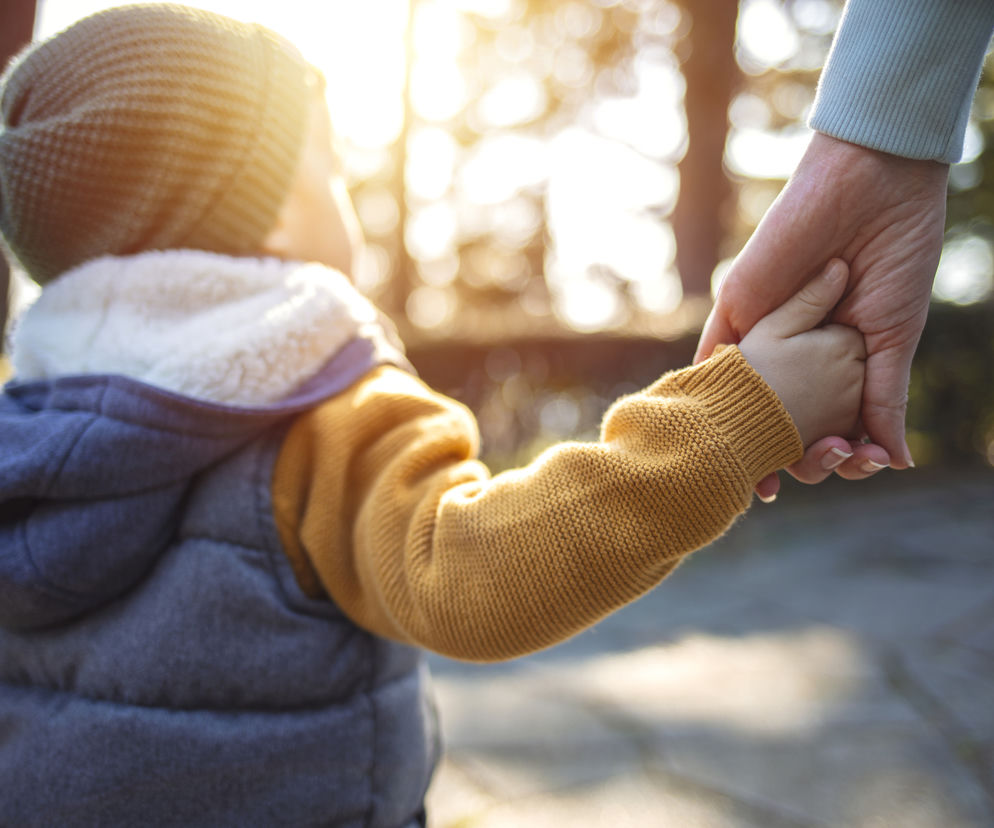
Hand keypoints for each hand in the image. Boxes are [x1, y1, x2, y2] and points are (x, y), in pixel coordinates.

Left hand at [697, 132, 948, 471]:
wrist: (872, 188)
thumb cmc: (895, 256)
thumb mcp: (893, 337)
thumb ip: (884, 398)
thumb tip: (895, 462)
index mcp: (835, 360)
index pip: (828, 421)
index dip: (836, 452)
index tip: (854, 465)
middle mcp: (795, 353)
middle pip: (783, 419)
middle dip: (795, 455)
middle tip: (815, 466)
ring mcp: (763, 333)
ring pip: (747, 400)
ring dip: (750, 440)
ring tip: (764, 477)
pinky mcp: (738, 307)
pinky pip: (715, 355)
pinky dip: (715, 392)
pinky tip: (719, 430)